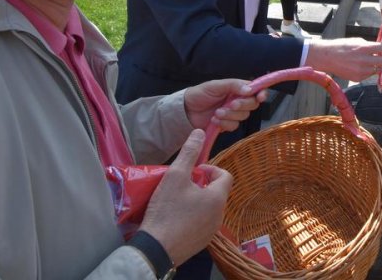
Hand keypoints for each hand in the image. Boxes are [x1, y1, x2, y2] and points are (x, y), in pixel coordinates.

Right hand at [139, 130, 232, 265]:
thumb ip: (189, 153)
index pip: (225, 176)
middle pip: (216, 192)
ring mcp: (211, 231)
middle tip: (181, 185)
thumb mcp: (175, 176)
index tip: (193, 171)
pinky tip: (174, 218)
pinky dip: (192, 217)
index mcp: (217, 198)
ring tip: (176, 200)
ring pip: (208, 208)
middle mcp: (219, 215)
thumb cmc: (167, 210)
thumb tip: (200, 133)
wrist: (156, 248)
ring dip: (196, 200)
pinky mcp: (201, 243)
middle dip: (201, 185)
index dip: (210, 169)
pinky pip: (201, 223)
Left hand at [184, 79, 267, 130]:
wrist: (186, 110)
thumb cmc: (200, 94)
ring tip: (216, 113)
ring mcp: (233, 113)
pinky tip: (214, 120)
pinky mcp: (227, 125)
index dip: (261, 93)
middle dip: (242, 105)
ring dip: (230, 115)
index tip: (260, 97)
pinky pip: (233, 126)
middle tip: (230, 104)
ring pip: (243, 116)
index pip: (255, 90)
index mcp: (237, 89)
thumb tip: (250, 89)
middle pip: (252, 104)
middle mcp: (238, 100)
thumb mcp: (216, 85)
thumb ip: (233, 85)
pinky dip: (224, 123)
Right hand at [306, 38, 381, 80]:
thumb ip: (369, 45)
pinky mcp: (358, 78)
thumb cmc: (341, 46)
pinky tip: (367, 66)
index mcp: (364, 48)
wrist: (327, 58)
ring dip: (381, 65)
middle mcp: (364, 61)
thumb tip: (381, 47)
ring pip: (378, 69)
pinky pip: (369, 75)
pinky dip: (370, 70)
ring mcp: (361, 71)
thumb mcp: (357, 41)